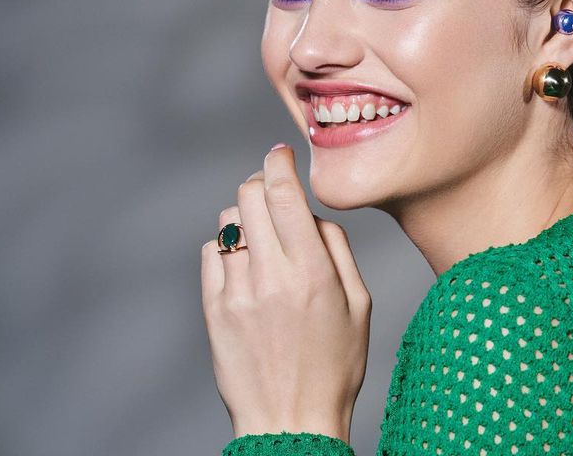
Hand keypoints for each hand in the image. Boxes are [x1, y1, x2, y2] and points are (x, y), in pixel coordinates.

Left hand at [200, 144, 371, 441]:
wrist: (291, 421)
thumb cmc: (334, 365)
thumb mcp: (359, 305)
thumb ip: (339, 250)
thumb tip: (314, 215)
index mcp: (313, 273)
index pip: (285, 194)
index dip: (279, 162)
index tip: (281, 152)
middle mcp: (272, 277)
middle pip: (249, 196)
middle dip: (261, 182)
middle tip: (273, 190)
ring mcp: (237, 294)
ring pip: (229, 221)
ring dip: (246, 216)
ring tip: (263, 236)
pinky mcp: (213, 310)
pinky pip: (212, 253)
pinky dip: (228, 246)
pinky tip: (246, 264)